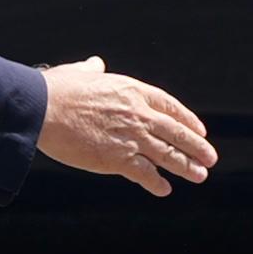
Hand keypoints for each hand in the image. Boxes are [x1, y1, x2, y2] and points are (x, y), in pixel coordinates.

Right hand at [36, 57, 214, 195]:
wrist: (42, 108)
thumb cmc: (55, 89)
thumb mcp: (78, 72)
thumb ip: (92, 70)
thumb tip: (96, 64)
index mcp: (131, 90)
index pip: (169, 106)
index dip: (187, 119)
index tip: (199, 129)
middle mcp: (138, 114)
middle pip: (175, 132)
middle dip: (195, 146)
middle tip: (210, 157)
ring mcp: (130, 137)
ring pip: (167, 154)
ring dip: (186, 166)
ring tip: (200, 175)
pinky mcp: (117, 158)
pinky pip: (144, 173)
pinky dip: (156, 182)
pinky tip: (164, 189)